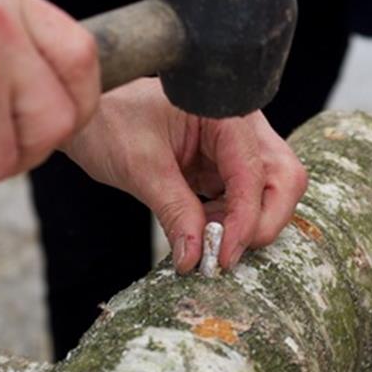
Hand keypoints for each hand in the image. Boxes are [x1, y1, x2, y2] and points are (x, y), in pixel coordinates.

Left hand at [61, 78, 307, 272]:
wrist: (89, 114)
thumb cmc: (110, 121)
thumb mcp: (139, 167)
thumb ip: (173, 210)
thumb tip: (196, 258)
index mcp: (224, 112)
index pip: (255, 171)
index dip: (247, 218)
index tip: (226, 255)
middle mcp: (240, 127)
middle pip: (282, 180)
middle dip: (263, 222)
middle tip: (227, 255)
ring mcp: (236, 148)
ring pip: (270, 193)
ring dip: (246, 225)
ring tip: (205, 240)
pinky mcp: (223, 168)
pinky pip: (244, 200)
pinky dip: (230, 223)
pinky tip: (202, 231)